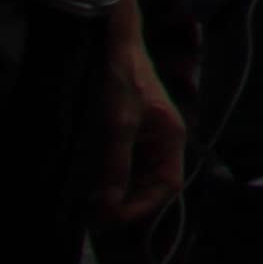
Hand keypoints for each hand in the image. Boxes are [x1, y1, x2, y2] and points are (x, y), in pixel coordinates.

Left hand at [95, 40, 180, 223]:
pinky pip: (125, 165)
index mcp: (171, 138)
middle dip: (128, 202)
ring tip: (90, 205)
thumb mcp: (118, 123)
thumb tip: (111, 204)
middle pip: (153, 184)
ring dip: (118, 193)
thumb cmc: (124, 81)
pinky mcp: (130, 134)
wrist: (115, 45)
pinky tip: (92, 185)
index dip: (144, 206)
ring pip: (137, 177)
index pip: (168, 184)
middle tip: (96, 216)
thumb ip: (117, 164)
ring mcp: (147, 138)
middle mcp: (163, 141)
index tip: (114, 218)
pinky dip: (111, 179)